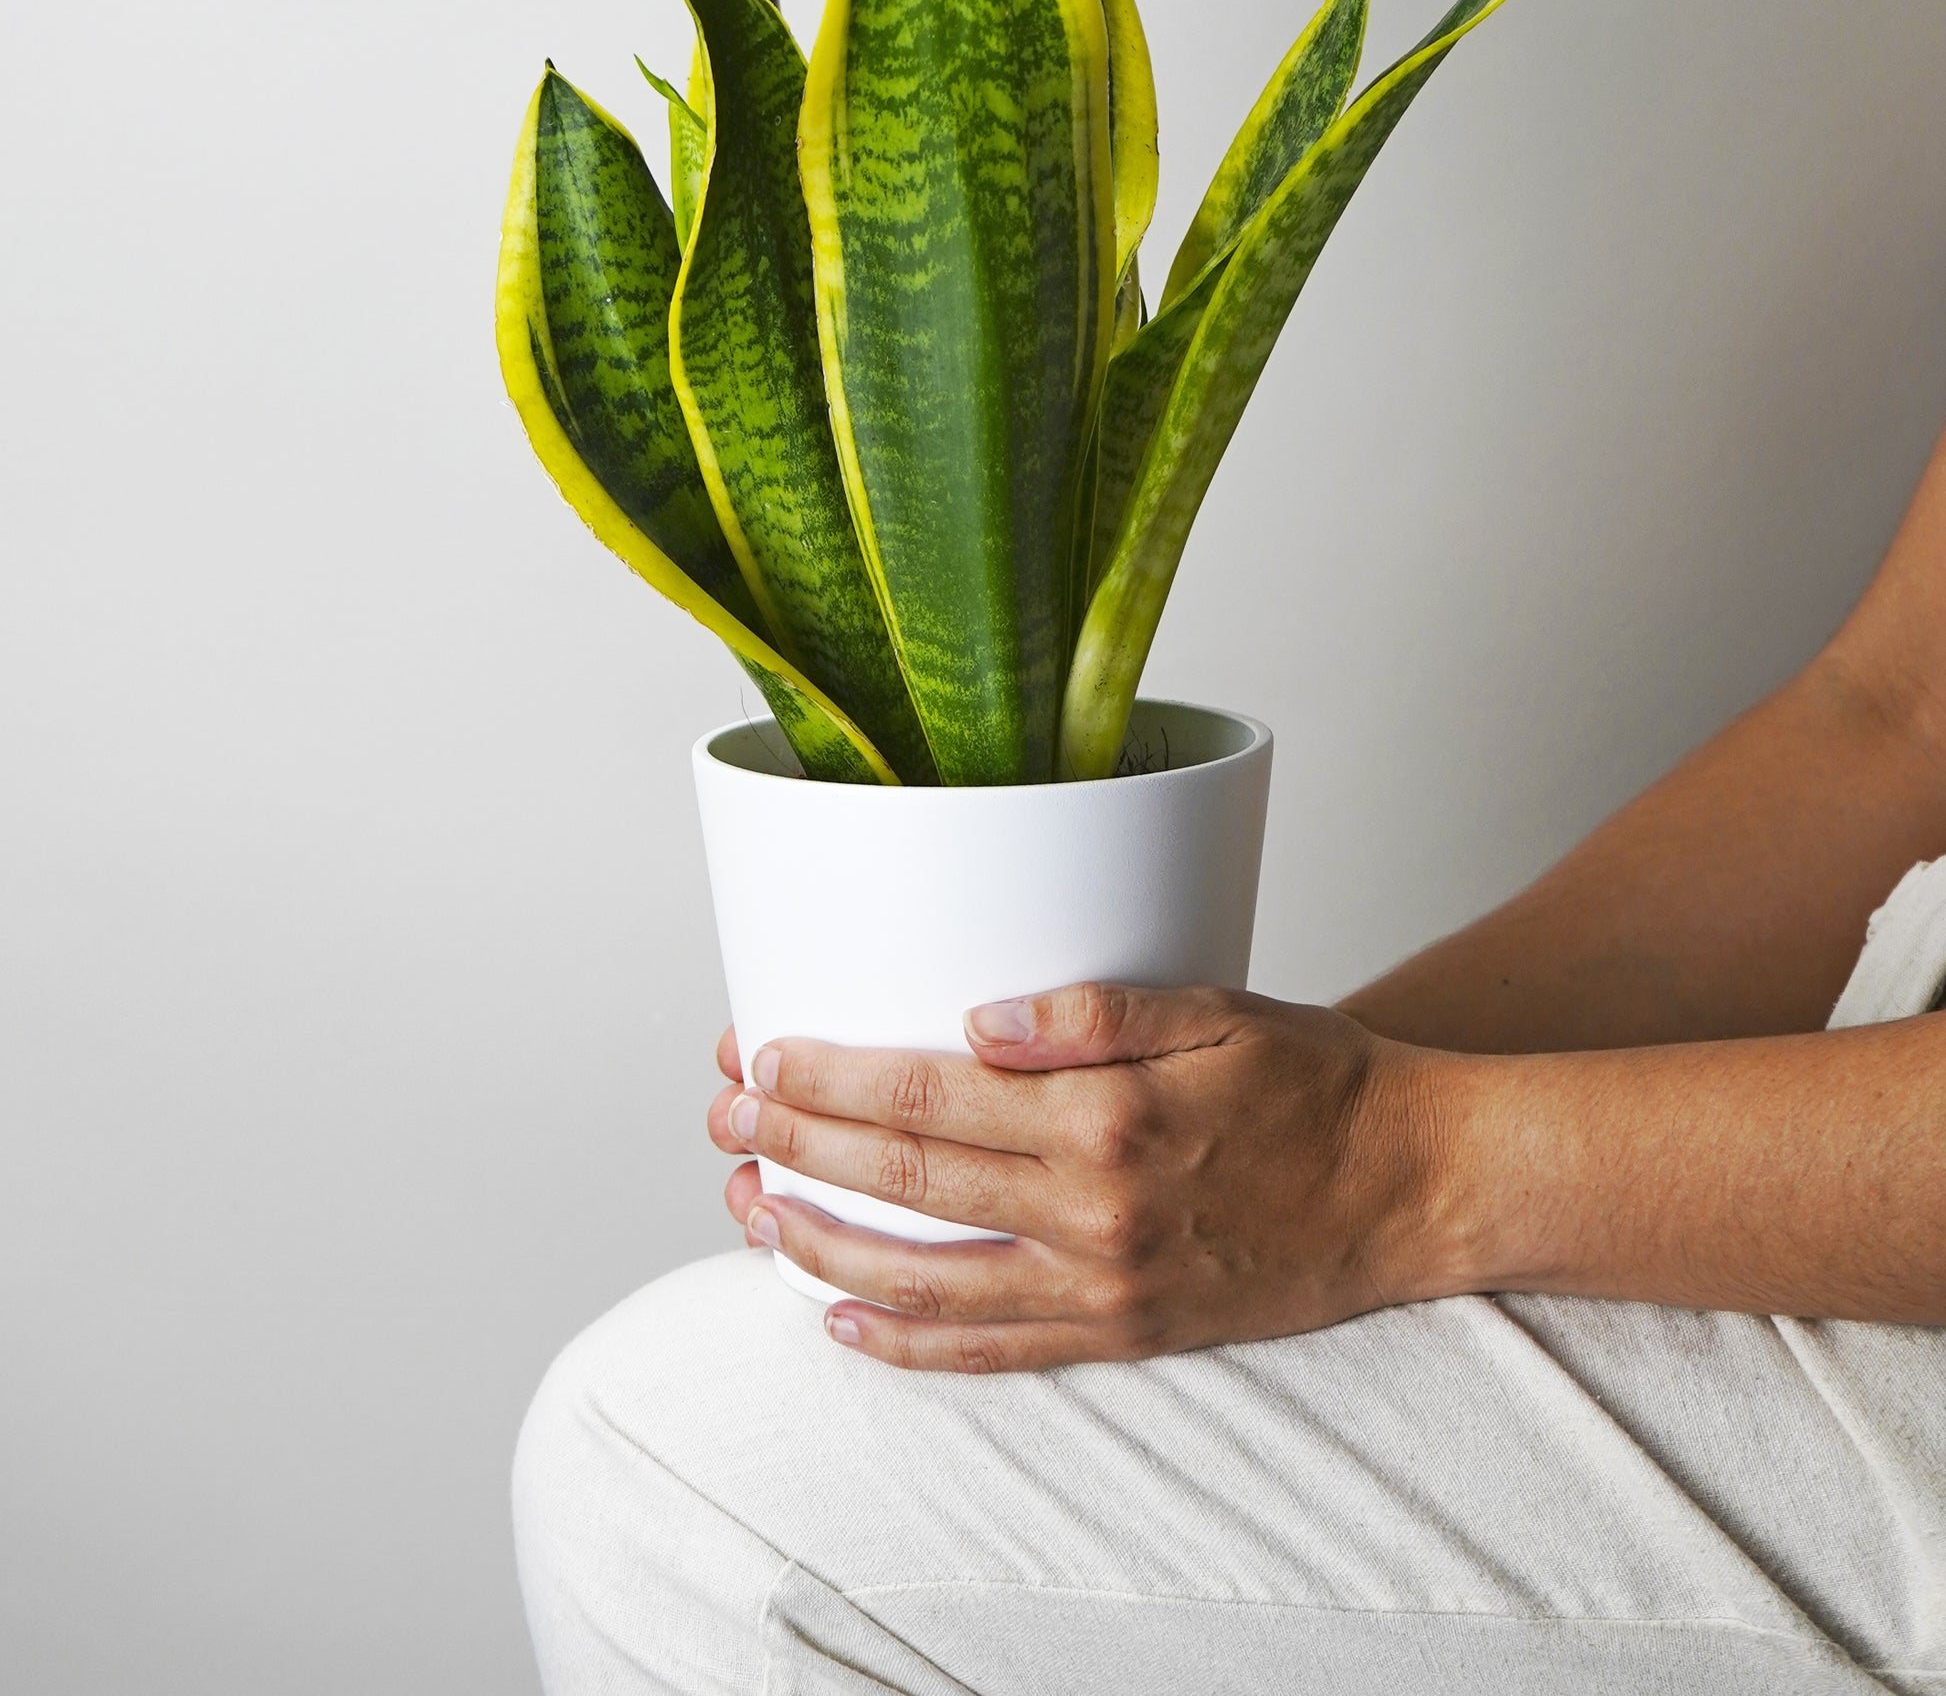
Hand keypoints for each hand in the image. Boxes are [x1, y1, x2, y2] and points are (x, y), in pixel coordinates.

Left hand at [706, 984, 1454, 1370]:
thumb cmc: (1318, 1083)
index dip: (832, 1080)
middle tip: (725, 1125)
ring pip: (925, 1280)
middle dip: (798, 1151)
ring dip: (824, 1250)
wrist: (1412, 1188)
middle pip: (906, 1182)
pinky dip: (906, 1343)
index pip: (929, 1096)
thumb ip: (1096, 1011)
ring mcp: (1102, 1286)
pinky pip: (990, 1349)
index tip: (763, 1058)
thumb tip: (980, 1018)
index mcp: (1105, 1119)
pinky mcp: (1121, 1333)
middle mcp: (1091, 1213)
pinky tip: (844, 1324)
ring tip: (754, 1214)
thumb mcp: (1217, 1007)